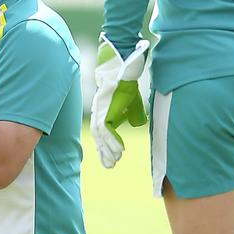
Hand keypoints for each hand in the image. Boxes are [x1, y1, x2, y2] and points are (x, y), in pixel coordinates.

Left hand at [90, 36, 149, 168]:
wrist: (123, 67)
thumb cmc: (127, 83)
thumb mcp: (130, 101)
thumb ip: (130, 112)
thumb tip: (134, 123)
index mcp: (103, 111)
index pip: (102, 132)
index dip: (106, 145)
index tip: (110, 157)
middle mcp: (99, 112)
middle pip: (99, 137)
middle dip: (104, 152)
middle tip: (110, 165)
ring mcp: (101, 111)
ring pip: (102, 137)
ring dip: (108, 150)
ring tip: (114, 162)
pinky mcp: (105, 110)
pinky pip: (107, 130)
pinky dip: (112, 142)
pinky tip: (119, 151)